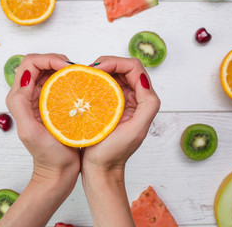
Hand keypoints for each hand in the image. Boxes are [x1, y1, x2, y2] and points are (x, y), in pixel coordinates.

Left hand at [6, 53, 79, 175]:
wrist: (58, 170)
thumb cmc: (47, 155)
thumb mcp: (29, 131)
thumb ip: (20, 104)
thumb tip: (25, 75)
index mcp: (20, 97)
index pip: (30, 64)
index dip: (48, 58)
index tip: (67, 67)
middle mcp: (29, 95)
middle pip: (41, 63)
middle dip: (58, 60)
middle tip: (76, 70)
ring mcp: (42, 99)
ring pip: (51, 71)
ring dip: (65, 69)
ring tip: (80, 76)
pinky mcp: (54, 104)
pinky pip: (60, 83)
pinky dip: (70, 79)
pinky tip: (81, 86)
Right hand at [81, 56, 159, 226]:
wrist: (99, 168)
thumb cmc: (115, 153)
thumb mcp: (136, 130)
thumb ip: (148, 104)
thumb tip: (143, 78)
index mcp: (143, 100)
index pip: (134, 68)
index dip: (116, 62)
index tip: (98, 69)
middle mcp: (133, 97)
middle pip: (123, 67)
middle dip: (107, 63)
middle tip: (89, 70)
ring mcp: (119, 101)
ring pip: (112, 75)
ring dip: (99, 71)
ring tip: (85, 76)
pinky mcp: (107, 106)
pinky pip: (102, 86)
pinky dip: (94, 81)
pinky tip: (83, 85)